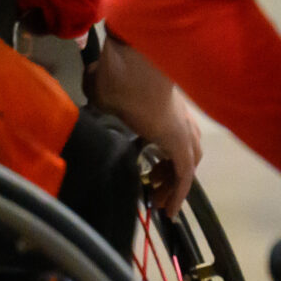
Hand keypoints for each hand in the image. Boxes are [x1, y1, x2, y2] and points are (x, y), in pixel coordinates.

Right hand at [85, 34, 202, 213]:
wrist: (131, 71)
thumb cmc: (117, 78)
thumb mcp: (106, 90)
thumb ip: (103, 93)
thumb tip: (93, 85)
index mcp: (164, 106)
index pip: (174, 134)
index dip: (165, 153)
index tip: (152, 170)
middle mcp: (179, 117)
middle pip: (186, 150)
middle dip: (172, 171)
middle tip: (156, 187)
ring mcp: (183, 130)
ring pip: (187, 164)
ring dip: (175, 185)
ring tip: (160, 203)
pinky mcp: (181, 143)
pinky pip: (184, 174)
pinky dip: (179, 192)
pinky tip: (170, 210)